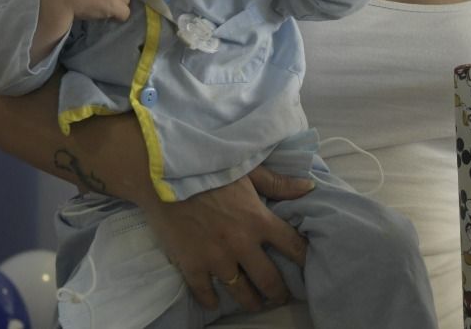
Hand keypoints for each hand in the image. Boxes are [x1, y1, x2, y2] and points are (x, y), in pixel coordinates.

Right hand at [143, 167, 311, 311]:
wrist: (161, 173)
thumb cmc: (207, 167)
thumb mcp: (247, 169)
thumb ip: (278, 183)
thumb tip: (309, 187)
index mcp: (258, 220)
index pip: (293, 246)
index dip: (305, 259)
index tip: (307, 268)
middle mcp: (241, 244)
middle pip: (270, 280)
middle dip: (279, 292)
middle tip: (280, 296)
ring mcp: (216, 259)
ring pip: (241, 293)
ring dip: (251, 302)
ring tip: (255, 303)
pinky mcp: (192, 266)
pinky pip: (205, 293)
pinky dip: (210, 300)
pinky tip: (214, 302)